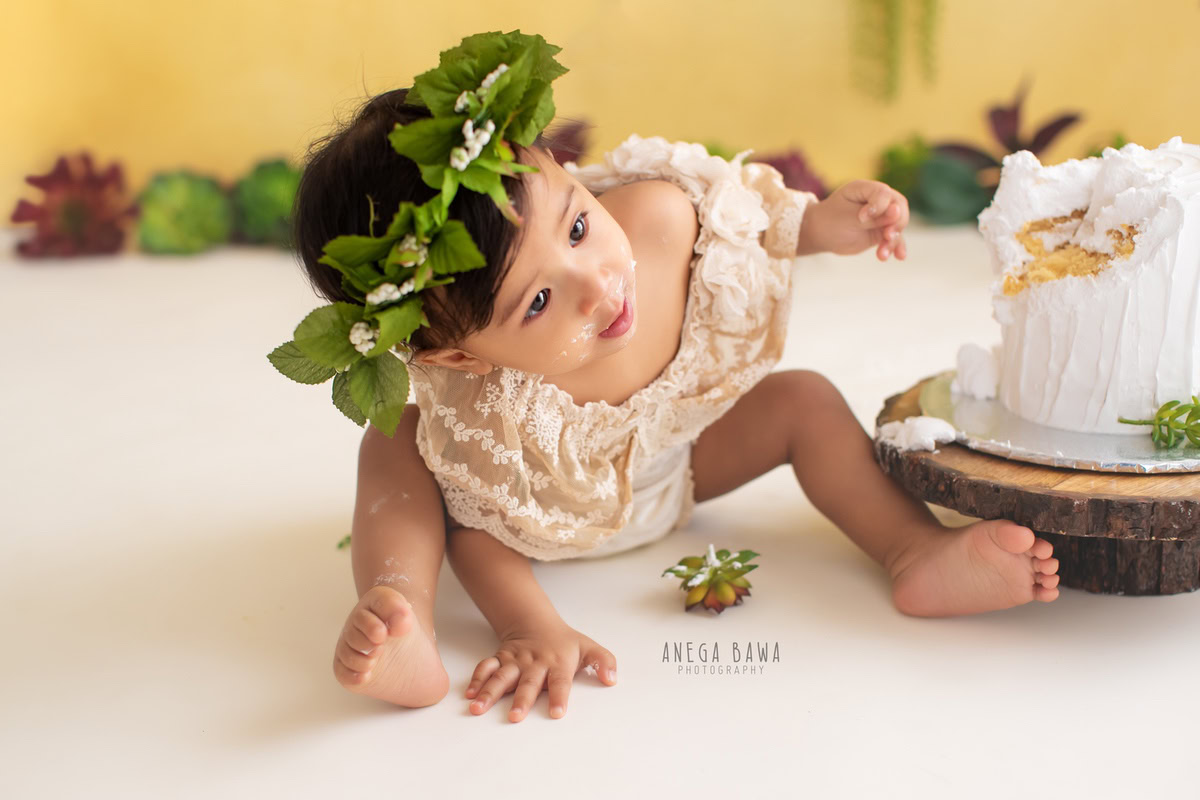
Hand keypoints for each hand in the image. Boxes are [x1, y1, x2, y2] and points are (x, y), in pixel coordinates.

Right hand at [465, 618, 617, 721]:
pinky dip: (476, 680)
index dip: (559, 696)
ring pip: (501, 676)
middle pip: (528, 682)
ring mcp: (515, 661)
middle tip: (515, 718)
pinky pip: (486, 668)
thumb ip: (604, 662)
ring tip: (478, 708)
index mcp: (558, 662)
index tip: (557, 714)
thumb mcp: (588, 647)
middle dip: (521, 700)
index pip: (560, 681)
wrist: (535, 622)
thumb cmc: (564, 642)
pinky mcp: (500, 659)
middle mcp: (534, 662)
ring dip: (489, 692)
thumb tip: (612, 679)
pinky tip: (469, 695)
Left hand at [804, 179, 908, 259]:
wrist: (821, 234)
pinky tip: (899, 256)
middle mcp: (877, 200)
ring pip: (897, 224)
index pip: (884, 193)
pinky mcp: (881, 230)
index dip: (879, 206)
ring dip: (893, 240)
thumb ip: (873, 217)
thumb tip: (898, 211)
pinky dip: (896, 247)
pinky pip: (894, 238)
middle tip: (887, 236)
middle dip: (896, 223)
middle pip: (899, 206)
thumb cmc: (830, 221)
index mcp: (866, 188)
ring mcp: (881, 215)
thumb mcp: (848, 218)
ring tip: (883, 254)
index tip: (862, 218)